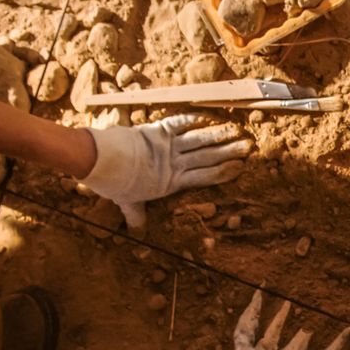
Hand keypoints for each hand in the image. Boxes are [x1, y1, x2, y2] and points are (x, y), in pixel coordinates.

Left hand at [84, 115, 250, 230]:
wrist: (101, 160)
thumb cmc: (114, 184)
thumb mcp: (127, 202)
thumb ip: (135, 215)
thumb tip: (136, 232)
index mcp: (171, 182)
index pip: (205, 177)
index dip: (224, 171)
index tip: (241, 167)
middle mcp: (175, 163)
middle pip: (208, 157)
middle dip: (230, 151)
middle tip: (249, 146)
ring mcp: (168, 146)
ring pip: (200, 139)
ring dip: (219, 134)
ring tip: (237, 130)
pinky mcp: (157, 130)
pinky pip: (180, 123)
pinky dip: (193, 119)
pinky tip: (208, 117)